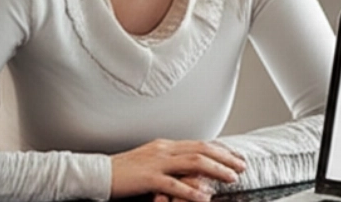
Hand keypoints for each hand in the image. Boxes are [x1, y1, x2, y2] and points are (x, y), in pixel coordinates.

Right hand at [110, 138, 245, 201]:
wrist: (98, 173)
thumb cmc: (124, 171)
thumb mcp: (151, 161)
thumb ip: (171, 162)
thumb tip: (192, 169)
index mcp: (165, 145)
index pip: (199, 144)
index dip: (221, 150)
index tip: (236, 156)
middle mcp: (164, 150)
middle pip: (201, 150)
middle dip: (225, 157)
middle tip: (242, 165)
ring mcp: (156, 163)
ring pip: (193, 163)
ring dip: (216, 170)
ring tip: (232, 177)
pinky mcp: (148, 178)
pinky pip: (174, 184)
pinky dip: (191, 190)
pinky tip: (204, 196)